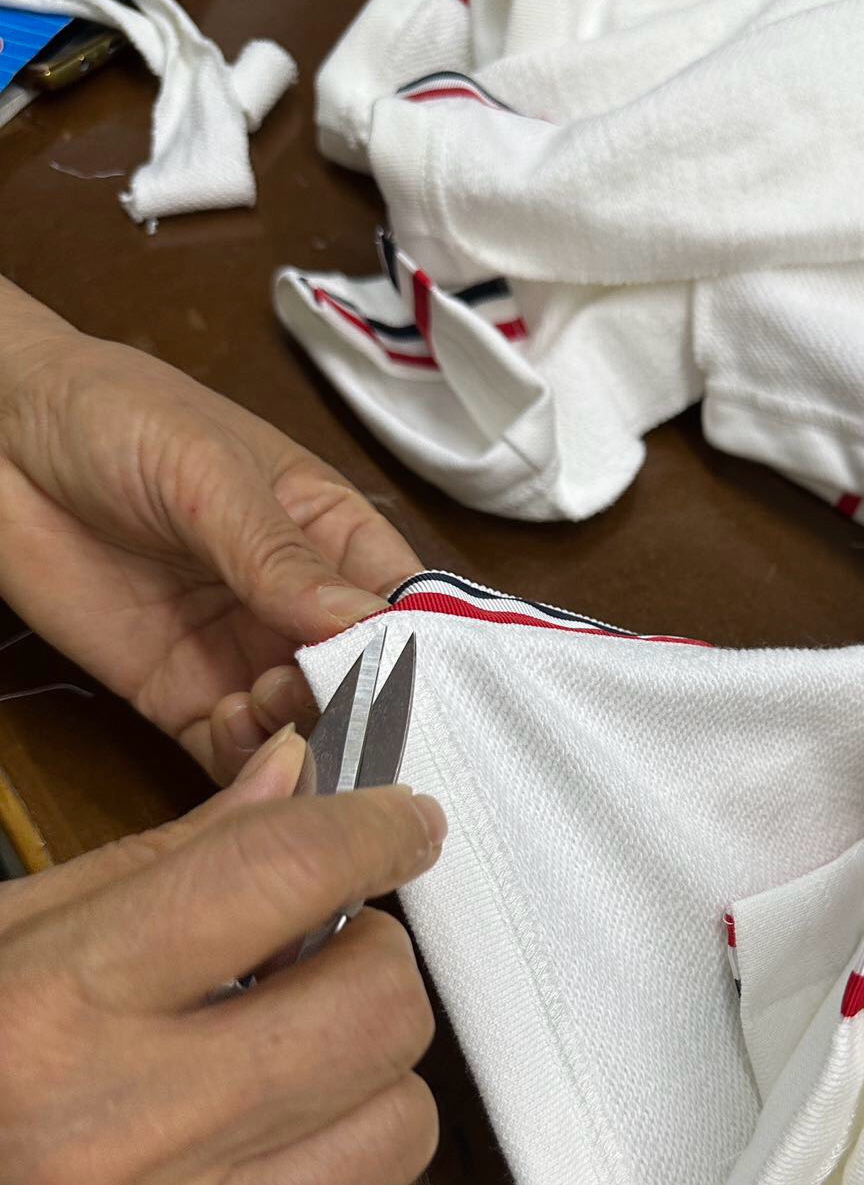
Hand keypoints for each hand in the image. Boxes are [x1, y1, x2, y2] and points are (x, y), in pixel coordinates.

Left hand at [0, 278, 421, 781]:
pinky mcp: (183, 697)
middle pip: (365, 681)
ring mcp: (243, 655)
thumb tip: (367, 625)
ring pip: (309, 726)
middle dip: (365, 710)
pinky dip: (251, 768)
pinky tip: (243, 744)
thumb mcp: (211, 474)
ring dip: (308, 740)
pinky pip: (236, 753)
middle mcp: (299, 606)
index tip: (427, 690)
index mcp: (332, 535)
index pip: (404, 606)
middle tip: (343, 716)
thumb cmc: (115, 417)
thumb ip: (283, 558)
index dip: (424, 652)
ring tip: (280, 719)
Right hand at [0, 726, 444, 1184]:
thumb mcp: (6, 940)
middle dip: (378, 966)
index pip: (274, 881)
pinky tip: (257, 1173)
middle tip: (333, 961)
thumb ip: (167, 861)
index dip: (370, 833)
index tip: (403, 826)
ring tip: (290, 1071)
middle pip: (375, 1016)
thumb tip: (301, 779)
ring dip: (366, 1082)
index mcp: (50, 1009)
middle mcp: (104, 1143)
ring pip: (395, 1134)